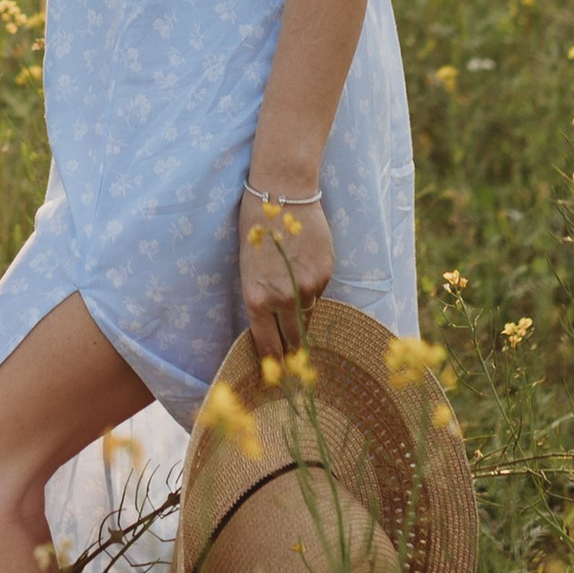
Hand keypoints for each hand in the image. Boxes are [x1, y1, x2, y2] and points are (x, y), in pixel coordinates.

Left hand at [238, 186, 334, 364]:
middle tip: (295, 363)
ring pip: (308, 314)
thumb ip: (262, 300)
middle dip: (293, 352)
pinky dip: (312, 288)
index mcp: (257, 300)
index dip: (273, 363)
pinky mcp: (325, 275)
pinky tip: (304, 267)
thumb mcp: (248, 269)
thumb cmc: (256, 229)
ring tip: (293, 295)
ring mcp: (307, 288)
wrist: (283, 195)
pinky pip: (319, 293)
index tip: (276, 376)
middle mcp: (283, 300)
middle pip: (293, 340)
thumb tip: (274, 327)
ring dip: (302, 312)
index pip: (267, 345)